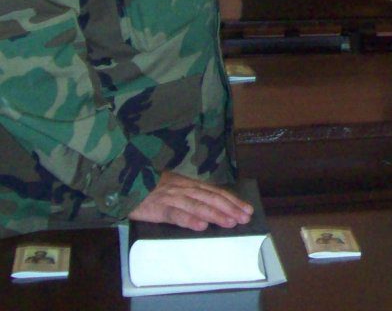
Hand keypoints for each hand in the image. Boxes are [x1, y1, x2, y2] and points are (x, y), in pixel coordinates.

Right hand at [128, 171, 252, 231]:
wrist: (124, 183)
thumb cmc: (151, 188)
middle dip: (230, 208)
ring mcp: (172, 197)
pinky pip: (176, 214)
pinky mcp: (158, 208)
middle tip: (245, 218)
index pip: (216, 192)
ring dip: (216, 214)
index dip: (233, 200)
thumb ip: (192, 194)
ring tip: (230, 222)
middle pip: (211, 198)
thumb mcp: (175, 186)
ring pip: (198, 205)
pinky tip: (201, 226)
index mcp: (190, 184)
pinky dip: (189, 220)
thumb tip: (213, 205)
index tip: (247, 209)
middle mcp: (185, 188)